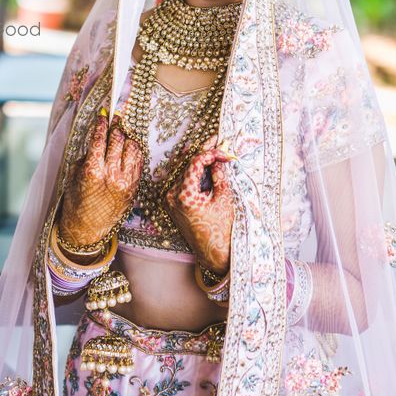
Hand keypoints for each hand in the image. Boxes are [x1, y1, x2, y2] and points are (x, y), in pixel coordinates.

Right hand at [59, 113, 142, 251]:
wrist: (87, 230)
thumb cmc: (76, 203)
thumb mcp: (73, 177)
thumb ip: (85, 156)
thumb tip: (96, 138)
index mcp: (92, 172)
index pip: (99, 139)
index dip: (101, 124)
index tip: (102, 116)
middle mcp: (111, 175)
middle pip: (117, 141)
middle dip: (115, 128)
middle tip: (114, 121)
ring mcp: (125, 182)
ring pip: (131, 149)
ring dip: (126, 139)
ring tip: (121, 134)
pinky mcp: (134, 188)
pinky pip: (138, 162)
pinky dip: (134, 152)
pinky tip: (128, 148)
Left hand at [165, 136, 235, 274]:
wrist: (213, 253)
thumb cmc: (221, 229)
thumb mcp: (224, 199)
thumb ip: (219, 176)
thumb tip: (217, 160)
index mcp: (185, 195)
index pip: (195, 162)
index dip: (211, 153)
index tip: (224, 151)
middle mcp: (172, 195)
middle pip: (188, 165)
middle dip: (204, 153)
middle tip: (218, 141)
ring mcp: (170, 200)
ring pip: (184, 172)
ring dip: (199, 162)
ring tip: (214, 152)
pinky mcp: (172, 204)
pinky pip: (182, 182)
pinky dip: (193, 174)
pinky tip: (206, 166)